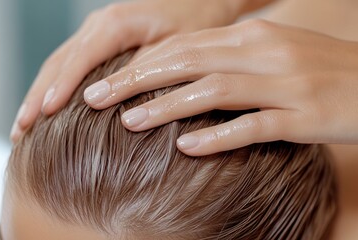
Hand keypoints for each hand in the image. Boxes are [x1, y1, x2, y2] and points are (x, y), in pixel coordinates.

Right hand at [10, 0, 249, 141]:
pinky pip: (69, 66)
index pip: (79, 59)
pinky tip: (45, 111)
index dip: (61, 87)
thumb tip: (107, 99)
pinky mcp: (98, 44)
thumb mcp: (174, 47)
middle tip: (19, 132)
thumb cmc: (192, 22)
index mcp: (114, 24)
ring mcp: (95, 34)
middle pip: (58, 63)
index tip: (43, 114)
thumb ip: (143, 70)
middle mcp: (97, 26)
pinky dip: (53, 90)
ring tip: (21, 128)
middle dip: (37, 98)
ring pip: (57, 65)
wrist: (198, 2)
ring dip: (38, 96)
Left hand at [83, 19, 357, 155]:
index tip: (105, 80)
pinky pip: (254, 125)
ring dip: (167, 108)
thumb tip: (180, 72)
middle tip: (96, 98)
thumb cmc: (317, 68)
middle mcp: (264, 53)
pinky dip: (217, 136)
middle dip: (137, 80)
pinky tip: (185, 147)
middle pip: (187, 63)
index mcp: (252, 36)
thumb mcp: (269, 53)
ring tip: (128, 122)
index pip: (183, 46)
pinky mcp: (304, 116)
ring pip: (213, 91)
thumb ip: (226, 58)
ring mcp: (285, 84)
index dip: (140, 63)